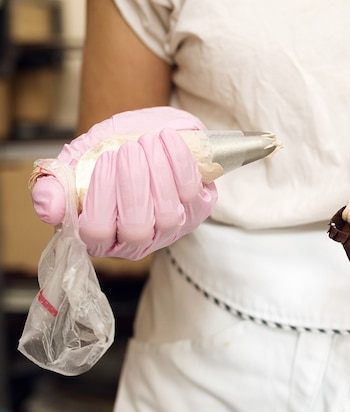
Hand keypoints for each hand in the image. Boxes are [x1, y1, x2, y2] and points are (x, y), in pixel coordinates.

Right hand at [30, 106, 217, 259]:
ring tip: (147, 141)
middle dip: (132, 186)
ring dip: (157, 174)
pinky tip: (167, 138)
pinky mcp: (197, 208)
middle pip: (136, 229)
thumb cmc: (108, 151)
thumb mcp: (76, 161)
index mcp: (101, 235)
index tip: (104, 160)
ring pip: (167, 215)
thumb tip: (49, 210)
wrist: (148, 132)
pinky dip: (180, 162)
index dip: (100, 200)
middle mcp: (137, 239)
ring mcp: (170, 227)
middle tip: (128, 149)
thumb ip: (55, 184)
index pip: (97, 234)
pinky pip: (192, 193)